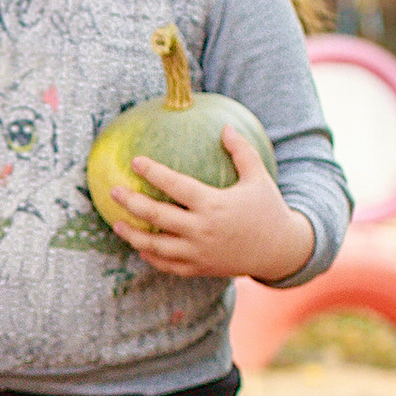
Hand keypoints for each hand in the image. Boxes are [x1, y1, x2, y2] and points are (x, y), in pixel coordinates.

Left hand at [109, 133, 314, 283]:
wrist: (281, 250)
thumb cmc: (268, 209)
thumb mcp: (259, 178)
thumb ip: (242, 152)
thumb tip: (225, 127)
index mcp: (214, 204)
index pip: (176, 186)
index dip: (154, 172)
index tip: (135, 161)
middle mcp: (202, 229)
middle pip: (156, 216)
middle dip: (131, 202)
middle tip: (114, 191)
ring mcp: (198, 252)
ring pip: (154, 245)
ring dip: (132, 235)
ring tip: (116, 223)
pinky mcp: (198, 268)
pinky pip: (166, 264)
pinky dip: (150, 256)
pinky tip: (139, 245)